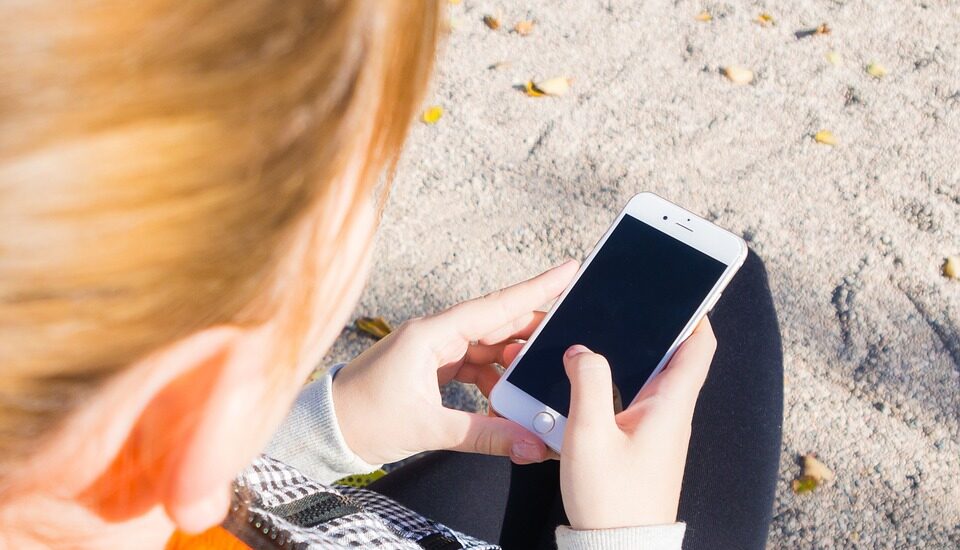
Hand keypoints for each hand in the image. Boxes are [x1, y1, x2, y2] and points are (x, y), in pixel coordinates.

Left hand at [332, 261, 578, 465]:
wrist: (326, 431)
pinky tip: (510, 398)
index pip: (495, 306)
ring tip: (545, 375)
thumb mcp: (428, 429)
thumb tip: (532, 444)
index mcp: (431, 334)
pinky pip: (475, 366)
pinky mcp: (431, 368)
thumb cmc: (364, 420)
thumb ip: (484, 435)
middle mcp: (435, 334)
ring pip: (488, 347)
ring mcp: (433, 350)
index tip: (569, 270)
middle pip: (497, 323)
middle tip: (574, 330)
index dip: (537, 289)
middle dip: (536, 328)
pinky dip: (495, 380)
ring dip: (515, 362)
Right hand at [559, 317, 716, 529]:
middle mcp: (672, 414)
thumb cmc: (610, 499)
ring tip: (600, 334)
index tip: (678, 288)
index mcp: (670, 405)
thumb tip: (582, 350)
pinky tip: (589, 381)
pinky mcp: (643, 444)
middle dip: (653, 327)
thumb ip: (588, 383)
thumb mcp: (589, 435)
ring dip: (631, 355)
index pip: (699, 346)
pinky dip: (618, 382)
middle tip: (628, 304)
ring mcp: (659, 430)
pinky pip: (636, 400)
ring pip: (651, 378)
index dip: (694, 312)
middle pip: (673, 356)